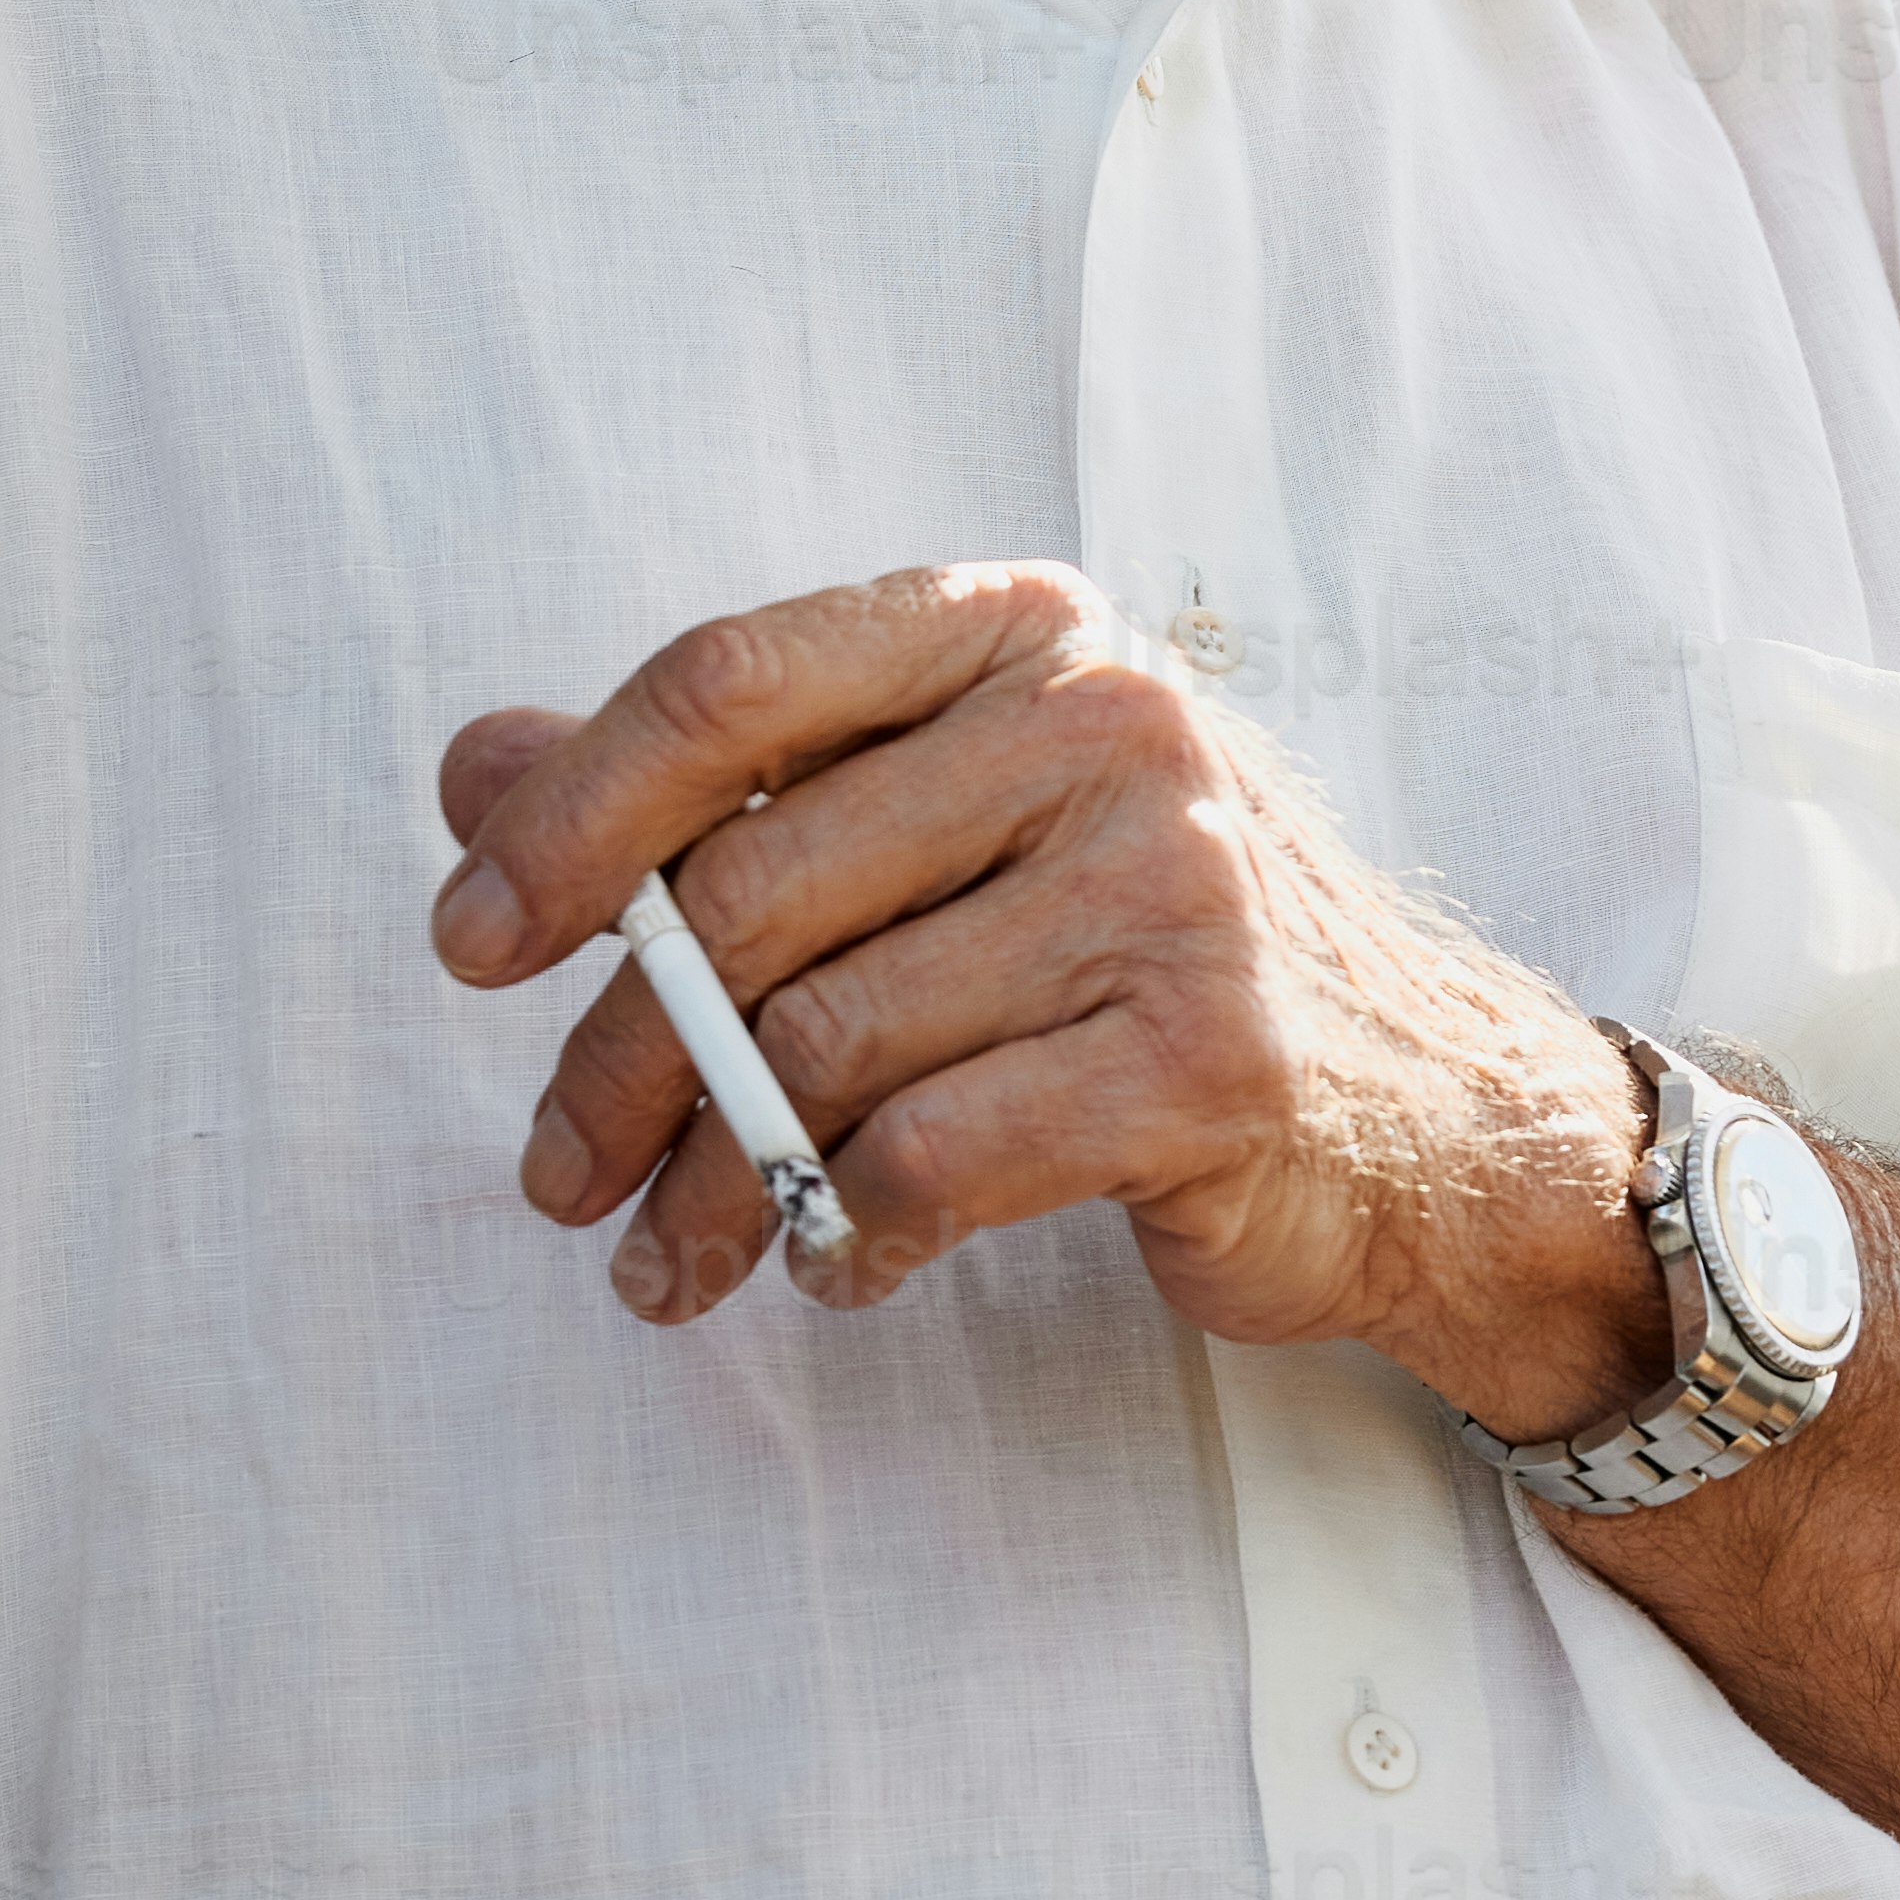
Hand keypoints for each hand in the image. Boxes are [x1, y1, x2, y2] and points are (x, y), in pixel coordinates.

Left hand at [430, 562, 1672, 1430]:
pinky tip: (833, 1267)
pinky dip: (844, 1235)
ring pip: (822, 1043)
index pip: (732, 685)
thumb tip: (473, 767)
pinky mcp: (1204, 1060)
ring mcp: (1169, 887)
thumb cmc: (1140, 959)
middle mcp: (1105, 725)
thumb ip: (719, 792)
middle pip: (750, 889)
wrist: (1426, 1110)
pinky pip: (929, 1157)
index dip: (570, 820)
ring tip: (670, 1261)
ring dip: (709, 1183)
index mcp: (1019, 632)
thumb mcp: (940, 830)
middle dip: (617, 1057)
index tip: (472, 949)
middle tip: (558, 1174)